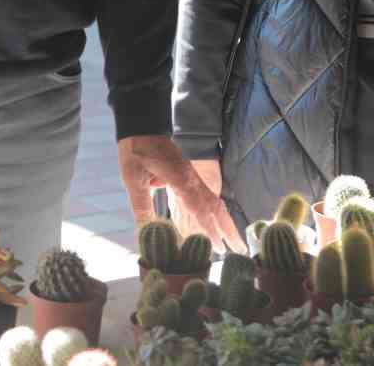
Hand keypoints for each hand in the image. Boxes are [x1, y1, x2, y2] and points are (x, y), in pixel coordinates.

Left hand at [117, 135, 242, 252]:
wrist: (142, 123)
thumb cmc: (136, 150)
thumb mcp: (133, 178)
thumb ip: (142, 206)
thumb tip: (146, 232)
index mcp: (181, 180)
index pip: (201, 210)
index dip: (210, 230)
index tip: (220, 248)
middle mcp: (192, 179)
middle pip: (216, 207)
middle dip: (228, 229)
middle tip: (240, 249)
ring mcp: (193, 176)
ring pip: (215, 201)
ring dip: (225, 221)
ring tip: (233, 241)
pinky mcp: (189, 173)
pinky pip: (207, 196)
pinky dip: (216, 211)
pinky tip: (217, 221)